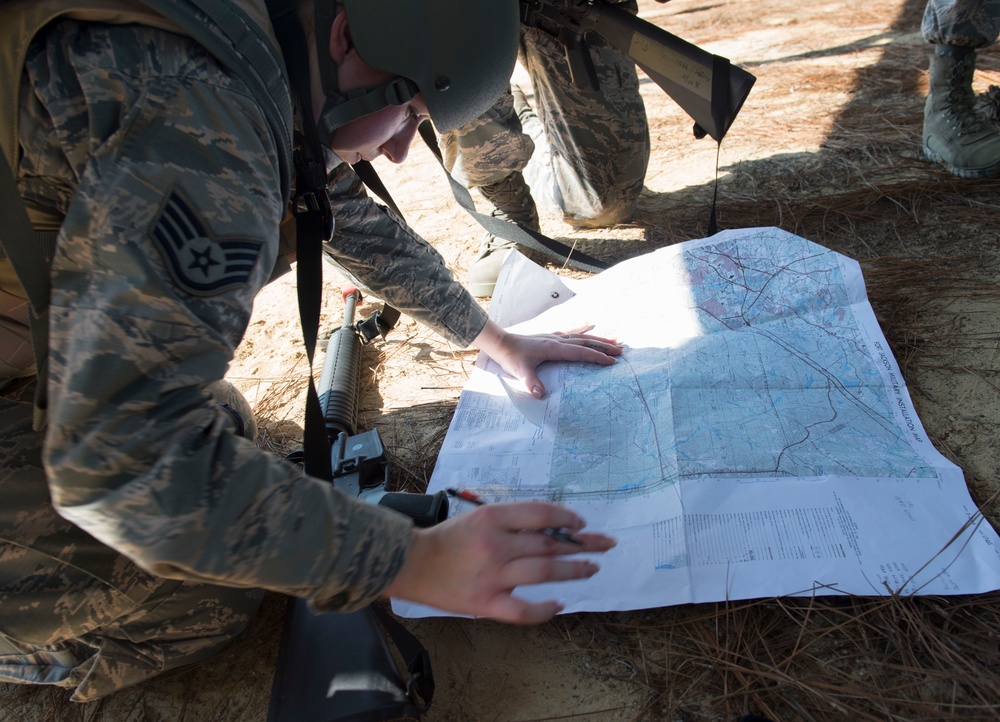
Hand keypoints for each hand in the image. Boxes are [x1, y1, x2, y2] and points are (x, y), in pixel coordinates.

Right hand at [383, 502, 616, 623]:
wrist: (409, 563)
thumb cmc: (445, 539)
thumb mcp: (478, 517)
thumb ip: (510, 522)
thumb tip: (551, 530)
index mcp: (493, 517)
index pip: (542, 514)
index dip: (567, 518)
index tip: (581, 524)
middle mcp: (496, 544)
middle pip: (551, 543)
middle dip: (583, 543)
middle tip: (605, 543)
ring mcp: (493, 575)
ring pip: (545, 571)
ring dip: (574, 569)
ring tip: (592, 568)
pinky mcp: (485, 603)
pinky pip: (523, 611)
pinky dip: (545, 609)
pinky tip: (559, 605)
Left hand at [473, 319, 622, 397]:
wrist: (501, 343)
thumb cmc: (511, 357)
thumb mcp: (520, 372)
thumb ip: (530, 383)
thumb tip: (540, 394)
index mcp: (553, 348)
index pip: (580, 352)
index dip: (596, 356)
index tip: (611, 362)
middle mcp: (557, 340)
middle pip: (586, 342)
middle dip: (604, 347)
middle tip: (621, 351)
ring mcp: (555, 337)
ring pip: (581, 336)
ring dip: (598, 339)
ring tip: (615, 340)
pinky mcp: (550, 336)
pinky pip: (570, 331)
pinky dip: (581, 328)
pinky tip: (590, 324)